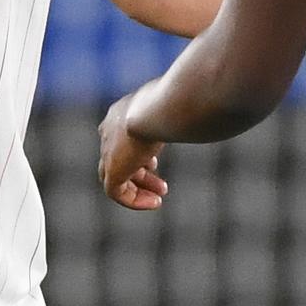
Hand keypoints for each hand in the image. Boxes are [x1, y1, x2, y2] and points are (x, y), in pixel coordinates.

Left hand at [98, 93, 167, 210]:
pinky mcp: (112, 170)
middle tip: (162, 185)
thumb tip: (197, 111)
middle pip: (119, 159)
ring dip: (138, 189)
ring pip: (115, 177)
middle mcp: (110, 130)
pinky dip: (134, 200)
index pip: (122, 139)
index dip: (139, 154)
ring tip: (159, 198)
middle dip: (141, 174)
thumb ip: (178, 112)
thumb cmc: (175, 102)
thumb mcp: (175, 105)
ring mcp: (108, 150)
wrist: (158, 110)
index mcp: (121, 112)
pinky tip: (155, 203)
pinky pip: (116, 192)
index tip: (155, 164)